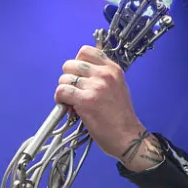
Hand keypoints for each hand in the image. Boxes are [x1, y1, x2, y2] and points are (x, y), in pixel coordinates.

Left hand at [54, 45, 164, 171]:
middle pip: (70, 64)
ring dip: (63, 91)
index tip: (78, 77)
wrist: (127, 136)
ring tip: (71, 102)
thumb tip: (78, 74)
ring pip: (64, 79)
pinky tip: (67, 107)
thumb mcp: (116, 87)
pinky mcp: (86, 100)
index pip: (85, 51)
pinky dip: (59, 100)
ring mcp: (95, 86)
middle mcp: (104, 74)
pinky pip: (61, 91)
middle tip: (73, 92)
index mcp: (113, 69)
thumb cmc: (120, 117)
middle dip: (67, 78)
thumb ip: (100, 77)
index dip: (76, 64)